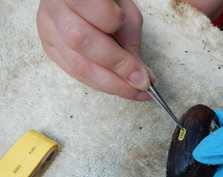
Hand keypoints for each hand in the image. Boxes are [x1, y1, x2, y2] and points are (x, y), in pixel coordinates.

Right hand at [37, 0, 156, 100]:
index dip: (122, 48)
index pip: (101, 19)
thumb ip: (131, 42)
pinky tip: (115, 86)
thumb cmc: (107, 1)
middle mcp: (56, 6)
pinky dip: (97, 82)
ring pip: (75, 64)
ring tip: (131, 91)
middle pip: (81, 42)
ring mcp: (47, 27)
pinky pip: (73, 72)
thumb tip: (141, 77)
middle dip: (115, 70)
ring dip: (108, 83)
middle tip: (139, 85)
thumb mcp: (126, 11)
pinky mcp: (48, 46)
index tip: (143, 72)